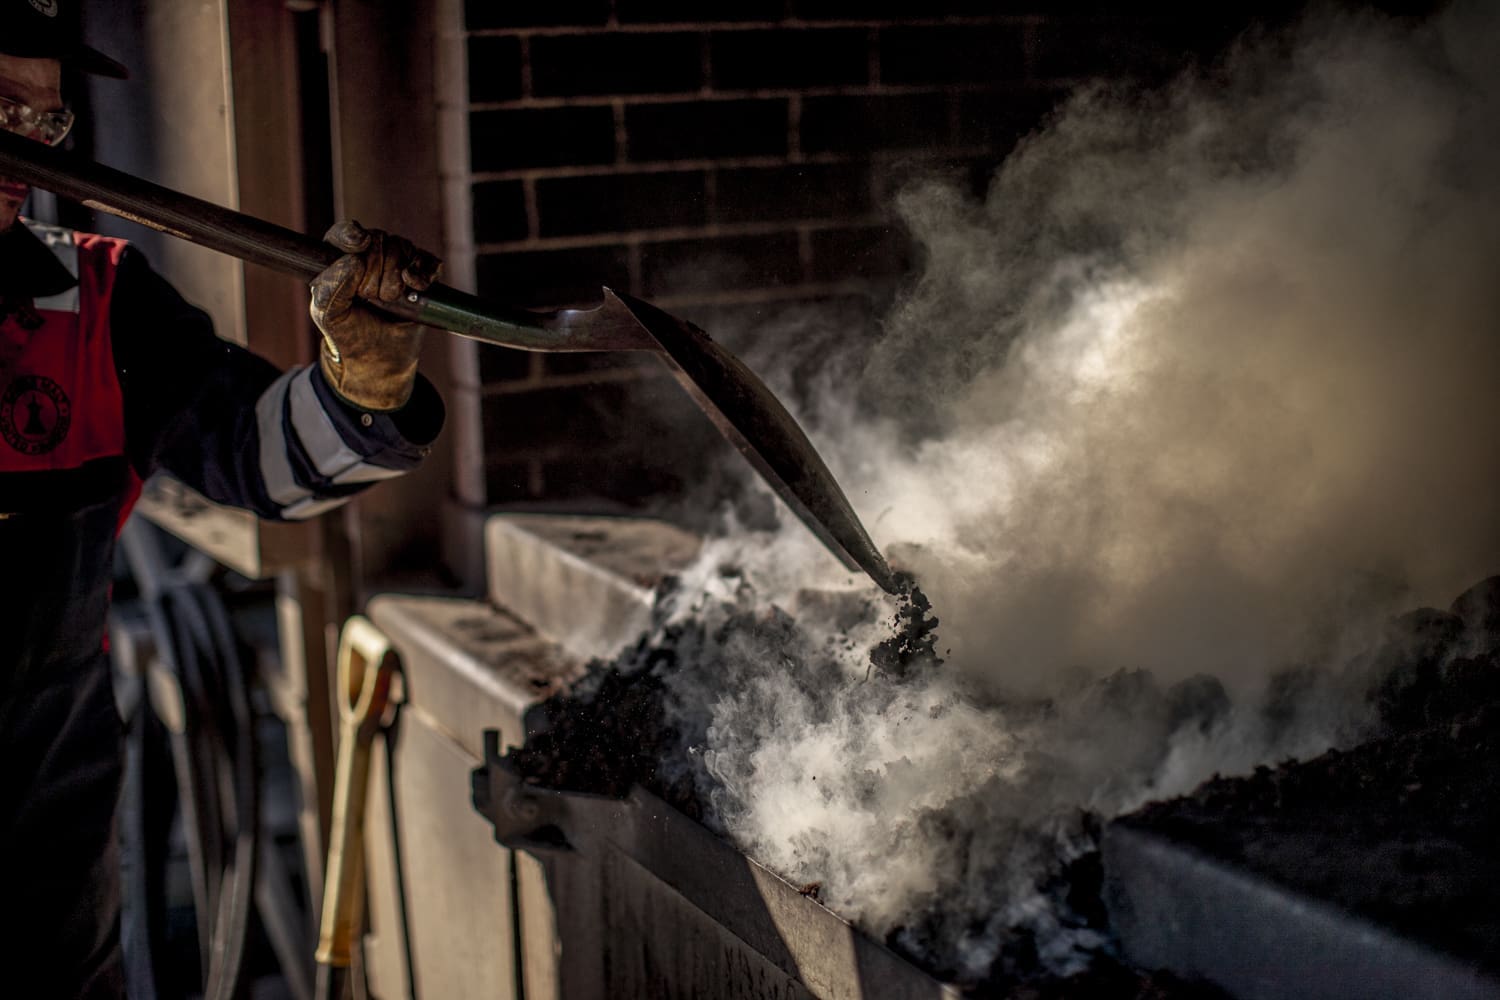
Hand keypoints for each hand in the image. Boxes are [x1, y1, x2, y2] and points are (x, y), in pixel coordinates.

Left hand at [310, 220, 442, 410]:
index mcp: (341, 260)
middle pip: (378, 240)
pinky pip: (429, 261)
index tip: (359, 246)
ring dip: (395, 278)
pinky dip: (423, 272)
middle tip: (370, 299)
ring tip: (388, 301)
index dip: (353, 236)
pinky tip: (414, 286)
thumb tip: (355, 261)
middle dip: (375, 273)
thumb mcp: (327, 314)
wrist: (379, 360)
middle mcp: (369, 256)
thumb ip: (331, 285)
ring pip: (402, 247)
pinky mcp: (422, 276)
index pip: (346, 234)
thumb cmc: (350, 335)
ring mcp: (398, 264)